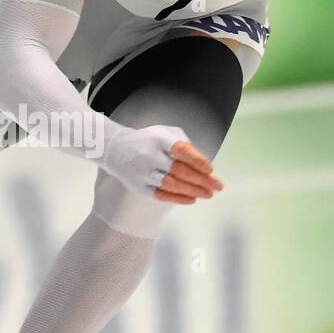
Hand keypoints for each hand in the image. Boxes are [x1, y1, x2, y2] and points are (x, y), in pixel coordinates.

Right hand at [101, 125, 223, 203]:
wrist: (115, 148)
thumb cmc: (149, 141)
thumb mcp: (165, 133)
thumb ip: (185, 145)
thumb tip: (205, 166)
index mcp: (158, 138)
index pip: (182, 150)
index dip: (199, 161)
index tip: (212, 170)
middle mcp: (149, 155)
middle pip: (180, 170)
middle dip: (202, 180)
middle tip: (218, 186)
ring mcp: (142, 172)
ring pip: (172, 185)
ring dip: (193, 191)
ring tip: (209, 194)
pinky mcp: (138, 186)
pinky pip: (161, 195)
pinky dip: (179, 198)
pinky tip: (192, 199)